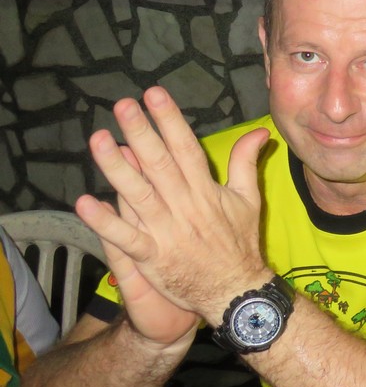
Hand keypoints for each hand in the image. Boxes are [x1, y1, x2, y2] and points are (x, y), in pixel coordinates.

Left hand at [77, 87, 273, 321]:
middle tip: (123, 105)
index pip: (186, 148)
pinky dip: (106, 222)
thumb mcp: (249, 199)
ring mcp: (167, 232)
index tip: (154, 94)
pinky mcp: (152, 256)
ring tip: (99, 139)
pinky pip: (126, 237)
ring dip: (117, 167)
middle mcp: (185, 206)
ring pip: (138, 194)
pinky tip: (85, 203)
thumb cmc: (240, 244)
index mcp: (206, 191)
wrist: (236, 291)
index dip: (170, 120)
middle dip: (141, 133)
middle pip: (160, 164)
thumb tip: (259, 131)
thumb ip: (246, 162)